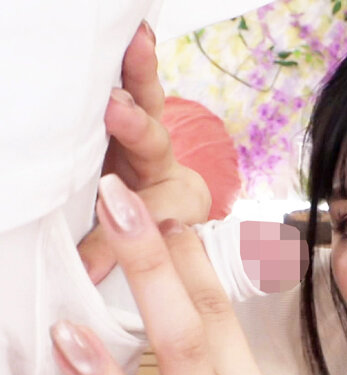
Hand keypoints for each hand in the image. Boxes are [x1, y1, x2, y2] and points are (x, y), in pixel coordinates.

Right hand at [79, 21, 210, 284]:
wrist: (169, 205)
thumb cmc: (150, 223)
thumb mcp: (136, 239)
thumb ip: (111, 250)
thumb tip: (81, 275)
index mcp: (165, 201)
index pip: (145, 208)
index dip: (123, 229)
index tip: (105, 224)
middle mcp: (158, 164)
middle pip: (151, 143)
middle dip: (135, 127)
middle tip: (117, 109)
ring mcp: (146, 135)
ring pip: (149, 103)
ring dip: (142, 75)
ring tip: (139, 42)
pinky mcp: (135, 112)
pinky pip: (139, 81)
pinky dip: (138, 58)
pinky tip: (138, 31)